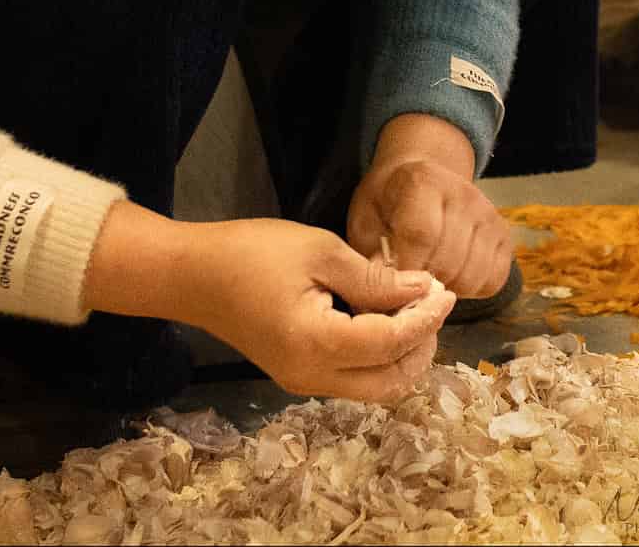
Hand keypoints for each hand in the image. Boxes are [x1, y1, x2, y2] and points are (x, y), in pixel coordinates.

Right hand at [179, 216, 452, 399]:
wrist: (190, 276)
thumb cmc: (251, 254)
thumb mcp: (320, 252)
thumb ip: (375, 279)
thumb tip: (424, 291)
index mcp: (317, 345)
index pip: (392, 342)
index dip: (426, 317)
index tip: (448, 290)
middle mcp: (312, 377)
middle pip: (389, 381)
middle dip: (421, 345)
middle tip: (432, 303)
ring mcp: (302, 382)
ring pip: (373, 386)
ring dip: (402, 355)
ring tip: (412, 309)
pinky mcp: (296, 375)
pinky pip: (352, 378)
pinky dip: (379, 356)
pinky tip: (383, 319)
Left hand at [346, 114, 511, 298]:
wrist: (424, 176)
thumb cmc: (389, 203)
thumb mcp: (365, 221)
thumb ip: (370, 257)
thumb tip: (384, 297)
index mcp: (424, 182)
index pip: (422, 235)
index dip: (407, 269)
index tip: (393, 286)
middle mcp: (464, 194)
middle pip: (449, 261)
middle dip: (424, 285)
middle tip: (408, 284)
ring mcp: (489, 214)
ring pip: (472, 277)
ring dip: (448, 289)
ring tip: (430, 278)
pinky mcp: (505, 234)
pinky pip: (493, 281)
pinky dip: (472, 290)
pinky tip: (452, 276)